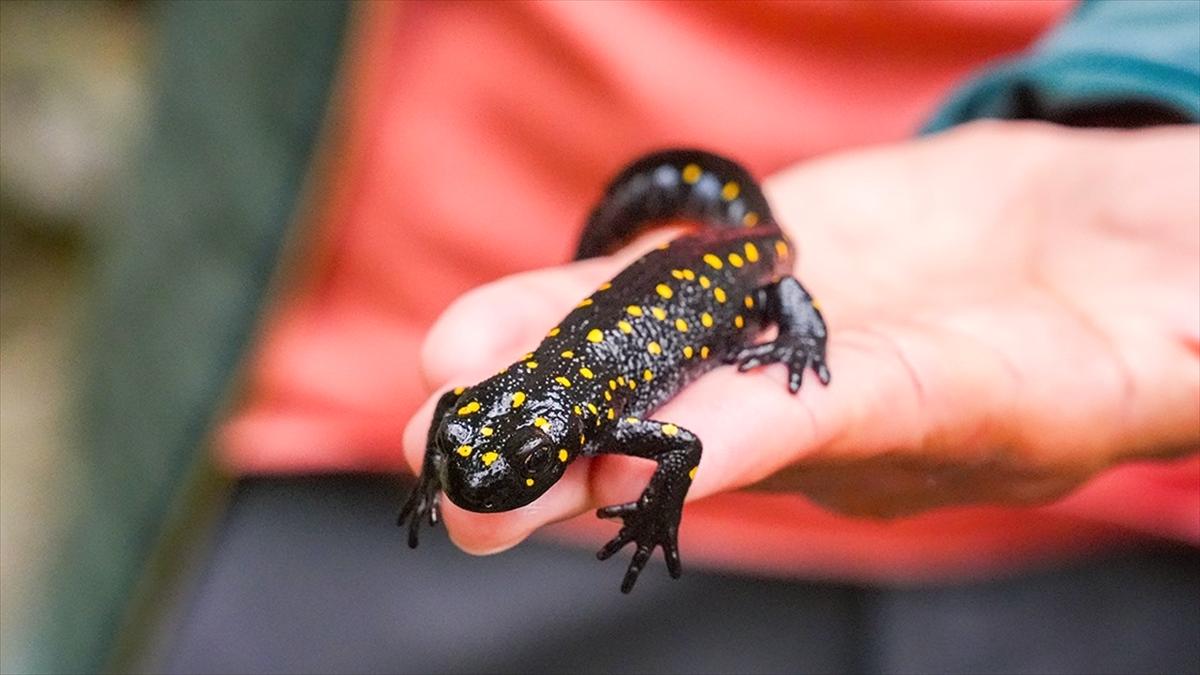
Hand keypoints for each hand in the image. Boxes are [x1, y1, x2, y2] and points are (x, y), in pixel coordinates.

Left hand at [403, 121, 1198, 554]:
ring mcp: (796, 337)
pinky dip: (569, 307)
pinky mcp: (763, 276)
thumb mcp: (1185, 321)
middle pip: (711, 428)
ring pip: (655, 361)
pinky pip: (656, 292)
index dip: (748, 440)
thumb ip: (1174, 336)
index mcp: (978, 411)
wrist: (1108, 237)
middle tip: (463, 501)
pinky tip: (476, 332)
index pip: (852, 422)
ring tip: (433, 408)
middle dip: (586, 461)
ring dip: (540, 382)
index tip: (634, 465)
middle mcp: (859, 398)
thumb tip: (1196, 328)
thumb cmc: (1167, 284)